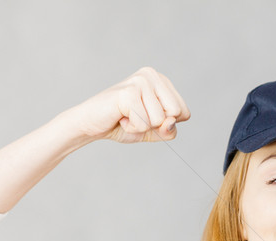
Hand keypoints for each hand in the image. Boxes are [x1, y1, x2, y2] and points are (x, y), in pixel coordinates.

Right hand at [66, 66, 190, 143]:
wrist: (91, 125)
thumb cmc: (122, 124)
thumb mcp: (153, 131)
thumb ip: (169, 130)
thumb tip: (170, 122)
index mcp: (161, 80)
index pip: (184, 112)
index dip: (166, 124)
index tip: (146, 116)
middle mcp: (152, 75)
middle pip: (176, 114)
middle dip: (156, 124)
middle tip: (135, 116)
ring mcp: (140, 81)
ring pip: (159, 120)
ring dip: (141, 126)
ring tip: (126, 115)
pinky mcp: (129, 92)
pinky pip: (144, 124)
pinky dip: (132, 127)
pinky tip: (120, 116)